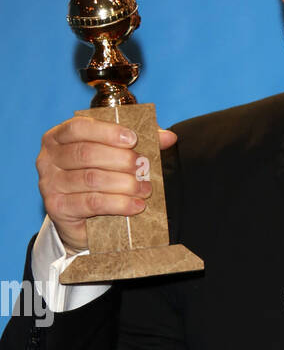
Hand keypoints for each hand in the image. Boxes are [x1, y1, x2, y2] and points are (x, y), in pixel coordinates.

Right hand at [36, 118, 177, 252]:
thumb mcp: (112, 158)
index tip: (133, 139)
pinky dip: (118, 204)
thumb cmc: (97, 181)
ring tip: (145, 190)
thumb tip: (169, 137)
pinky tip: (136, 206)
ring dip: (124, 184)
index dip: (107, 132)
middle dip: (121, 160)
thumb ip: (136, 144)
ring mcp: (50, 183)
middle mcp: (48, 158)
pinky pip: (92, 203)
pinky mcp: (57, 207)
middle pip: (87, 154)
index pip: (80, 127)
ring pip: (92, 179)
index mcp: (58, 137)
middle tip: (144, 168)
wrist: (81, 222)